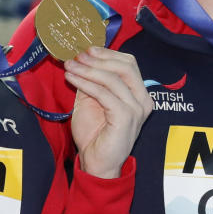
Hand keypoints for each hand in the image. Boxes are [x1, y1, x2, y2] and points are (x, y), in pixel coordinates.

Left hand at [64, 46, 153, 178]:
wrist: (97, 163)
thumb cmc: (96, 134)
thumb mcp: (91, 101)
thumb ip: (91, 82)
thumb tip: (80, 60)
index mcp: (138, 94)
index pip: (128, 63)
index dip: (106, 53)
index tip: (85, 50)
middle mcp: (143, 100)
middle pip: (126, 66)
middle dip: (99, 58)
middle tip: (77, 55)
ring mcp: (136, 108)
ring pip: (113, 78)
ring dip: (88, 69)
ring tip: (70, 65)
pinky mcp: (125, 117)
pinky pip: (104, 93)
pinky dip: (86, 82)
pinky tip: (71, 78)